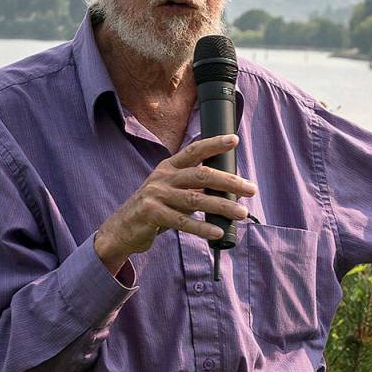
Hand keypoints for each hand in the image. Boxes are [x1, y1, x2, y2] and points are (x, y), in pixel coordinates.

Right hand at [94, 134, 256, 273]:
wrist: (122, 228)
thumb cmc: (154, 208)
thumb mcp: (171, 190)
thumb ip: (193, 186)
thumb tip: (227, 186)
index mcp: (169, 167)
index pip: (194, 150)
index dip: (214, 143)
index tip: (234, 140)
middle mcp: (163, 177)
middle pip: (201, 175)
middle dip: (229, 182)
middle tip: (250, 189)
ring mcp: (156, 195)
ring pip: (195, 200)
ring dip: (222, 207)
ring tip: (241, 213)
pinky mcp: (152, 214)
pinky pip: (182, 222)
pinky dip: (202, 227)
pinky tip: (217, 231)